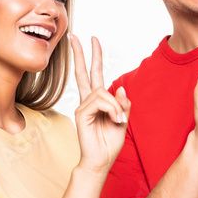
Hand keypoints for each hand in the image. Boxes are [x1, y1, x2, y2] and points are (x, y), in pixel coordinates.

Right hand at [69, 34, 131, 175]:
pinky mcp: (81, 113)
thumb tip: (119, 88)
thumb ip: (122, 104)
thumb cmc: (110, 143)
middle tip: (74, 37)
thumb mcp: (123, 120)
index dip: (94, 57)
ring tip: (118, 120)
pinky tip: (114, 119)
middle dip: (81, 54)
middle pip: (84, 72)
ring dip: (115, 105)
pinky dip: (111, 109)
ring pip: (102, 91)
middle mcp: (88, 101)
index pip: (94, 74)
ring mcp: (83, 106)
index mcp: (98, 101)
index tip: (93, 40)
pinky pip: (99, 101)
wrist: (101, 160)